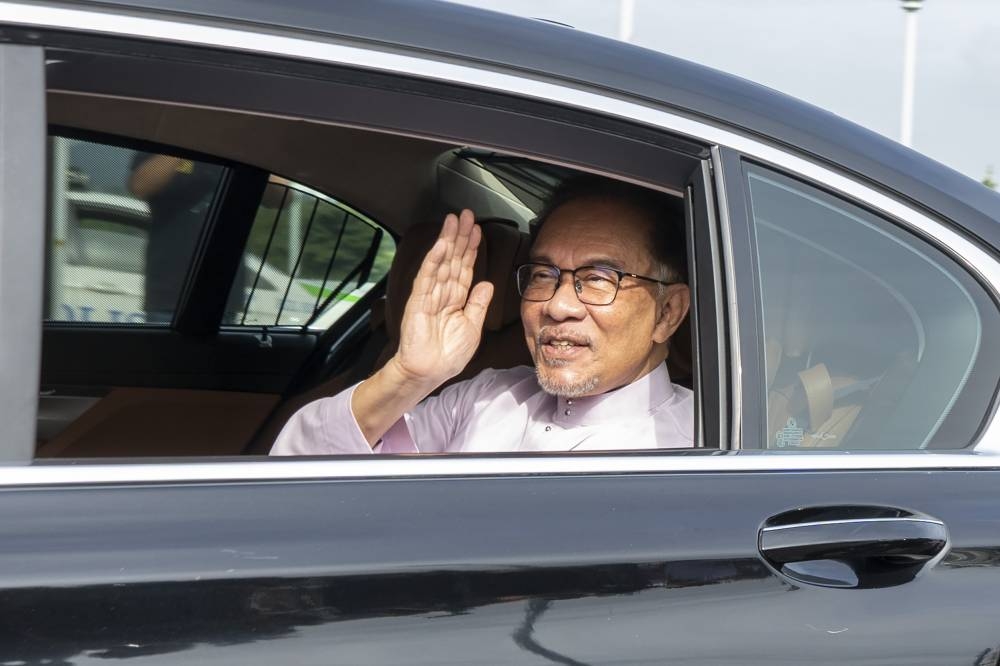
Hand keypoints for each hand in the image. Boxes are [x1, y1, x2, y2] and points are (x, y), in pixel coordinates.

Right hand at [390, 209, 493, 386]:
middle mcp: (443, 293)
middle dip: (460, 237)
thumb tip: (487, 283)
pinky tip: (441, 244)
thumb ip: (478, 303)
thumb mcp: (473, 327)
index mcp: (456, 299)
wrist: (429, 372)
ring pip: (441, 262)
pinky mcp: (419, 300)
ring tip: (454, 220)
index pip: (465, 268)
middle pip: (454, 259)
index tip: (478, 231)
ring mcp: (430, 294)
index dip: (471, 249)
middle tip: (466, 215)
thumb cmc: (448, 355)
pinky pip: (428, 275)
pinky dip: (434, 259)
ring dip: (448, 240)